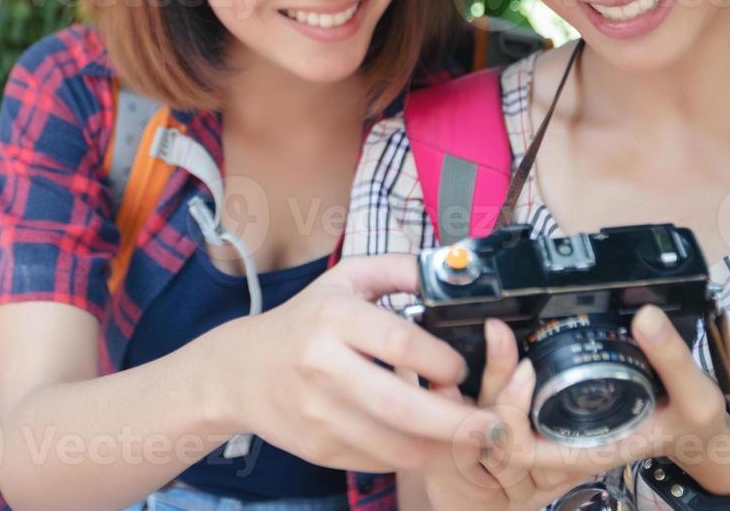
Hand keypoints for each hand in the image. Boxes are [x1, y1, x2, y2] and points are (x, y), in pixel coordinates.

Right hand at [211, 254, 484, 473]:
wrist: (240, 370)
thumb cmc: (303, 321)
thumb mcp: (344, 280)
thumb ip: (398, 270)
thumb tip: (450, 269)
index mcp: (333, 318)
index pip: (400, 343)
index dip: (442, 360)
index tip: (462, 368)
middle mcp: (322, 367)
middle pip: (403, 407)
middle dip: (456, 422)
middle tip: (490, 425)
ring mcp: (318, 413)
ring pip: (395, 446)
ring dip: (439, 447)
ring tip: (462, 435)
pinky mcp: (318, 448)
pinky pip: (378, 461)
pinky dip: (408, 456)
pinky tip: (421, 441)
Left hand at [437, 306, 729, 505]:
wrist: (700, 431)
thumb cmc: (696, 423)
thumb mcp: (694, 395)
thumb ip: (671, 358)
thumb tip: (645, 315)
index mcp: (585, 451)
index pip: (520, 450)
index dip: (507, 414)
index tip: (526, 367)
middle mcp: (563, 443)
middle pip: (497, 428)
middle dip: (489, 384)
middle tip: (499, 332)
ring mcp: (557, 426)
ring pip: (501, 414)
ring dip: (494, 376)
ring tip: (499, 331)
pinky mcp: (559, 407)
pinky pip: (519, 400)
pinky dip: (508, 374)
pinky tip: (510, 340)